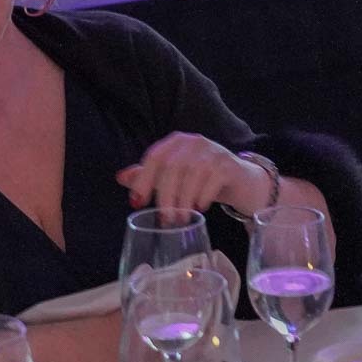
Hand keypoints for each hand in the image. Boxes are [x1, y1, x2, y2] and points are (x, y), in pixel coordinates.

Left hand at [116, 133, 271, 215]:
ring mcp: (213, 151)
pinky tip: (200, 209)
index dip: (143, 179)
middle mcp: (194, 142)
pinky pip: (211, 181)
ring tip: (180, 220)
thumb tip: (120, 177)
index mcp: (176, 142)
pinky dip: (202, 198)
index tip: (136, 203)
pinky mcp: (228, 165)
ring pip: (191, 175)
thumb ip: (149, 176)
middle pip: (172, 167)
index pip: (154, 156)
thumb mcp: (175, 177)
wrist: (241, 181)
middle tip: (164, 219)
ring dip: (183, 201)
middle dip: (164, 195)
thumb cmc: (202, 179)